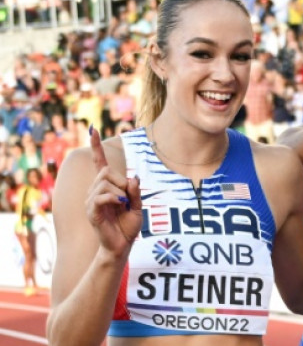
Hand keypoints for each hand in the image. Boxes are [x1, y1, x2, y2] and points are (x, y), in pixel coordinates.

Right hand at [85, 128, 141, 258]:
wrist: (121, 245)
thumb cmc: (128, 226)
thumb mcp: (138, 205)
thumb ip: (136, 191)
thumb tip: (133, 178)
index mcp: (107, 187)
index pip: (100, 163)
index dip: (96, 147)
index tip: (93, 129)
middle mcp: (95, 191)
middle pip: (107, 171)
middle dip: (122, 181)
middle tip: (128, 198)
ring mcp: (91, 201)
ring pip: (105, 182)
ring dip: (120, 192)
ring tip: (123, 205)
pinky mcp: (91, 211)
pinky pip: (101, 196)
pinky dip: (114, 198)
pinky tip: (120, 204)